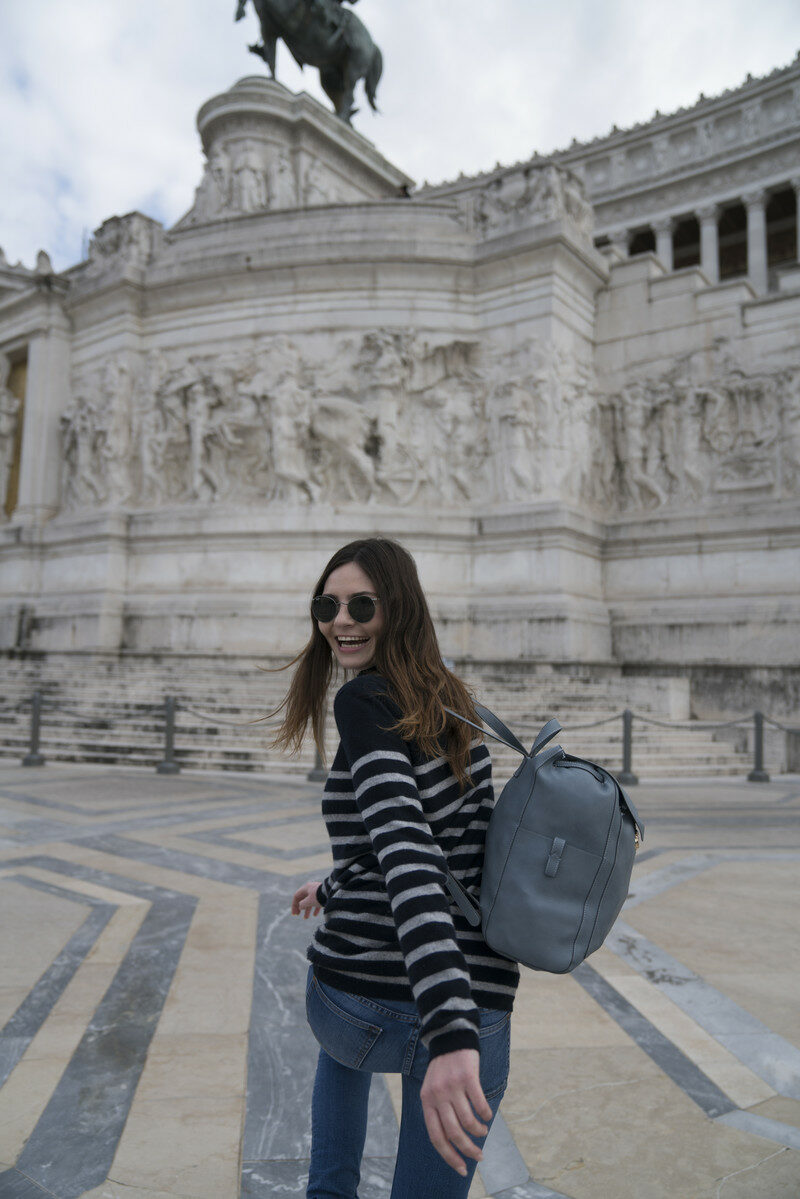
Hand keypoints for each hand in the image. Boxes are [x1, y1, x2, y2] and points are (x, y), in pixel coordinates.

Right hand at [291, 880, 322, 918]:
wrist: (332, 893)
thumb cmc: (319, 896)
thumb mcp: (308, 901)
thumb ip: (302, 904)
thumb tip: (300, 907)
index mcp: (306, 888)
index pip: (296, 896)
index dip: (294, 905)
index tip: (294, 914)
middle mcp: (311, 889)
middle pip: (303, 899)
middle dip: (300, 907)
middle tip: (298, 915)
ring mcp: (317, 892)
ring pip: (310, 902)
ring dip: (307, 910)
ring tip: (306, 918)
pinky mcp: (323, 895)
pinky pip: (317, 902)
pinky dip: (315, 909)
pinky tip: (315, 915)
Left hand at [420, 1048, 491, 1176]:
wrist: (449, 1038)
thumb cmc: (442, 1070)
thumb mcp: (432, 1090)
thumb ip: (438, 1112)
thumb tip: (452, 1142)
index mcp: (427, 1102)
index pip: (436, 1137)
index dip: (449, 1156)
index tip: (462, 1168)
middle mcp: (438, 1096)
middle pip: (453, 1133)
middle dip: (468, 1150)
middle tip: (479, 1156)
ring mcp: (452, 1086)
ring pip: (468, 1121)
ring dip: (478, 1131)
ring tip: (483, 1131)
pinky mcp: (467, 1077)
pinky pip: (479, 1104)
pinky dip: (485, 1114)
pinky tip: (487, 1115)